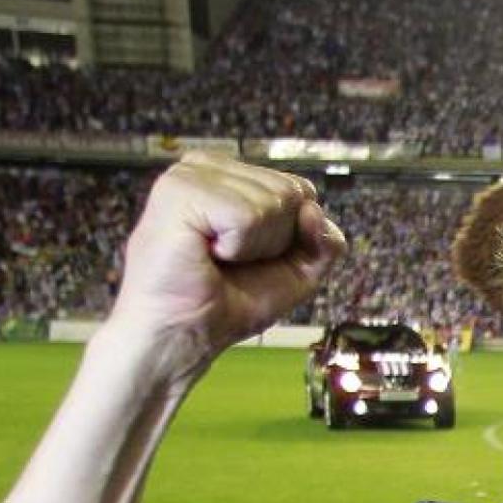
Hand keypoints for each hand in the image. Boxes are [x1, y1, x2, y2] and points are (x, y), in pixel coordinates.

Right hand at [108, 152, 346, 373]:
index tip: (247, 256)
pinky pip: (248, 216)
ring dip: (253, 246)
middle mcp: (206, 166)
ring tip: (213, 258)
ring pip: (274, 201)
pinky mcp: (178, 191)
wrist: (181, 336)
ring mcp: (189, 174)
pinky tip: (204, 253)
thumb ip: (324, 241)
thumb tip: (312, 209)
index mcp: (229, 175)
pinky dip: (237, 247)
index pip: (301, 188)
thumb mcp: (297, 271)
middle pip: (293, 192)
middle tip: (228, 261)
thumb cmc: (228, 303)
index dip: (290, 236)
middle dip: (274, 240)